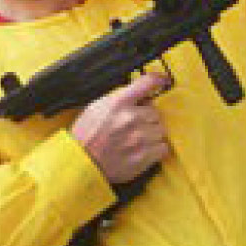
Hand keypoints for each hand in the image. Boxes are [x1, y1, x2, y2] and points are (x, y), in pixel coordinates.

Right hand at [70, 70, 172, 184]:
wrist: (81, 165)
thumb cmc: (86, 137)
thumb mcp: (96, 108)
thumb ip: (118, 100)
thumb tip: (138, 96)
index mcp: (119, 103)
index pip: (146, 83)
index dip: (158, 80)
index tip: (162, 81)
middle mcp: (132, 117)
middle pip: (156, 112)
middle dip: (148, 118)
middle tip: (136, 127)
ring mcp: (140, 137)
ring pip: (161, 130)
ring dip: (153, 135)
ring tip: (138, 142)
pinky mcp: (145, 156)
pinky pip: (163, 148)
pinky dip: (157, 150)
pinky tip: (144, 152)